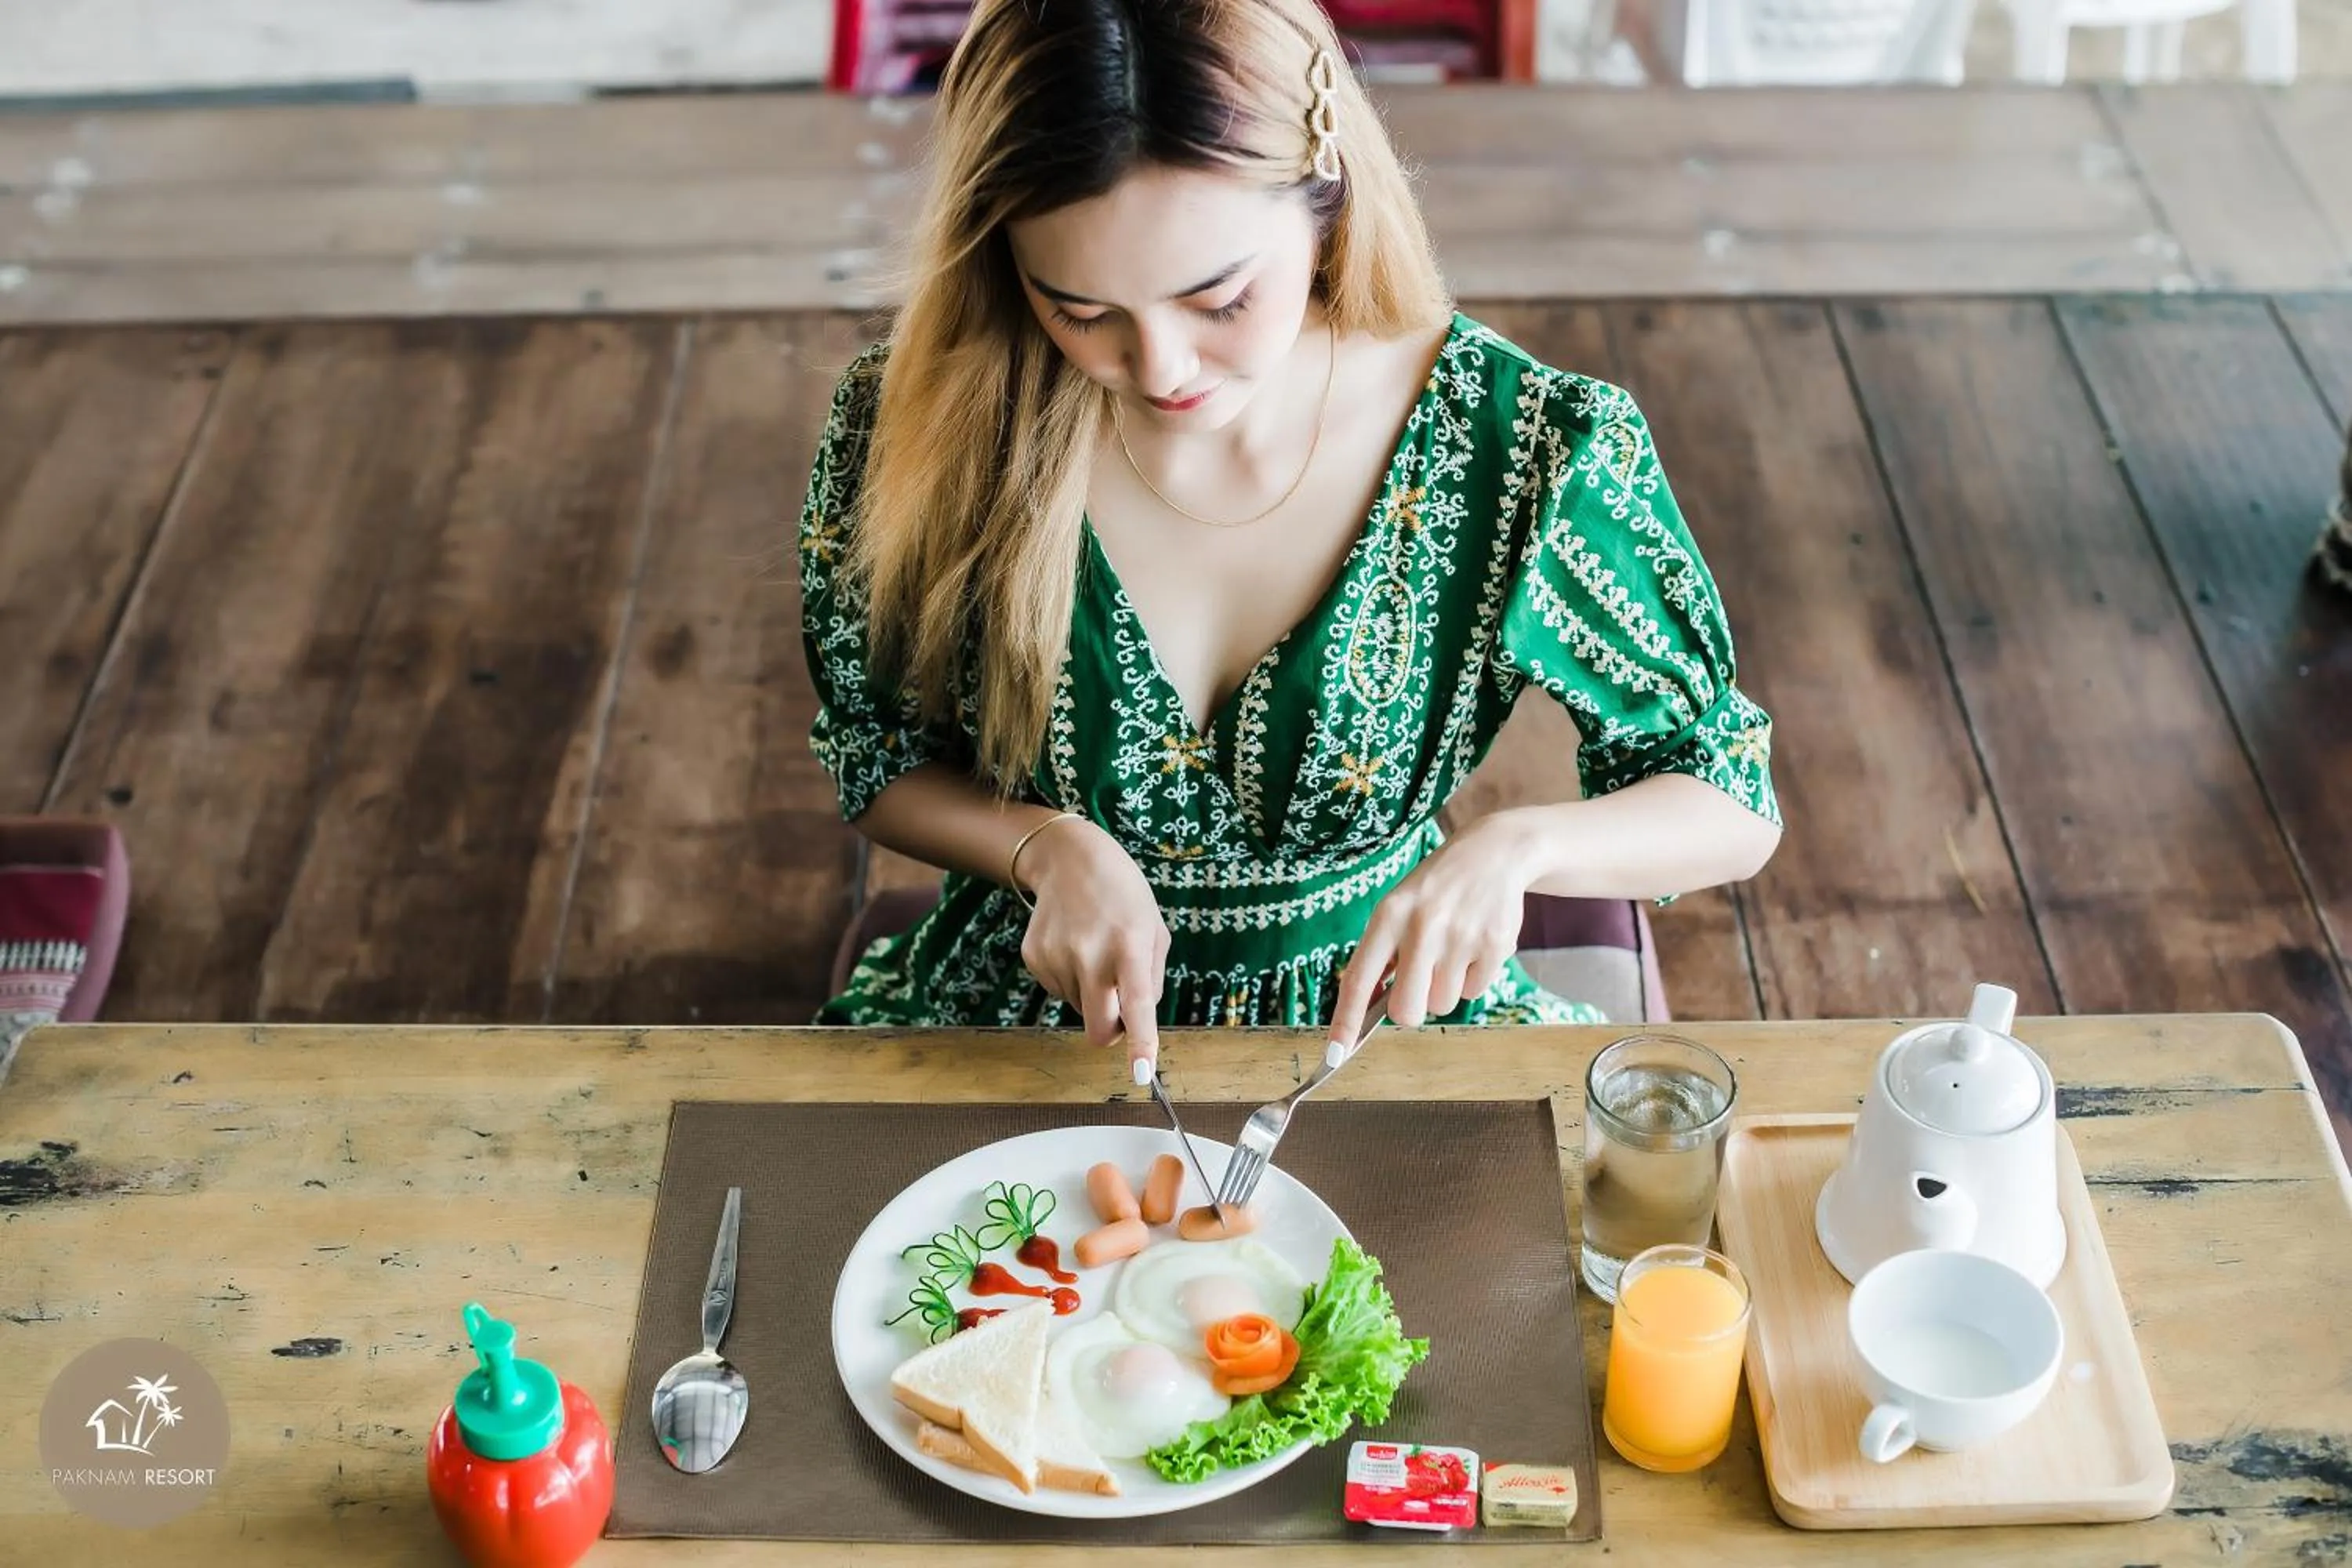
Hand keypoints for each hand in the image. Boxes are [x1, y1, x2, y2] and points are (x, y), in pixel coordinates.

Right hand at [1015, 815, 1169, 1079]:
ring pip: (1079, 1008)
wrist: (1068, 858)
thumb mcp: (1154, 929)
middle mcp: (1090, 954)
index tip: (1143, 1074)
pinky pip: (1058, 990)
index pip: (1137, 1004)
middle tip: (1118, 1001)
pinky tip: (1073, 943)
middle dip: (1110, 1030)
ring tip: (1094, 947)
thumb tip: (1135, 1021)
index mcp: (1129, 946)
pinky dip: (1069, 978)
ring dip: (1090, 991)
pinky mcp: (1034, 957)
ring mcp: (1057, 957)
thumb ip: (1151, 979)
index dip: (1140, 1042)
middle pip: (1098, 1029)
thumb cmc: (1123, 895)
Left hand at [1325, 812, 1539, 1048]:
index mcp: (1390, 915)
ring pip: (1443, 1004)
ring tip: (1450, 951)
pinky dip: (1472, 978)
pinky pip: (1474, 992)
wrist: (1494, 853)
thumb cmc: (1436, 889)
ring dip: (1444, 989)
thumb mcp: (1399, 907)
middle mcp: (1423, 927)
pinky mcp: (1495, 946)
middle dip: (1412, 1008)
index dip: (1346, 1020)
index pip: (1359, 978)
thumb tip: (1370, 1007)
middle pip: (1408, 1010)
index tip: (1335, 1052)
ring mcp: (1462, 937)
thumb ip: (1384, 953)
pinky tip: (1473, 945)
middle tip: (1419, 984)